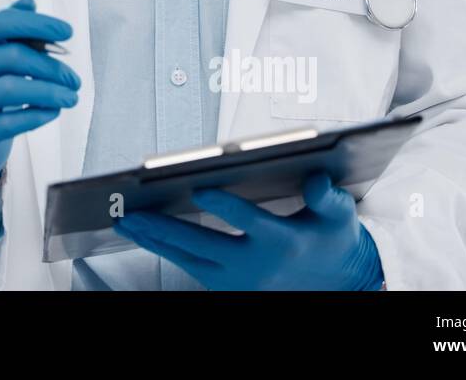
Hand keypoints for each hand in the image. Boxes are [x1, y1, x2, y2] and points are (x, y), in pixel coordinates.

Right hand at [0, 0, 78, 189]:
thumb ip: (10, 27)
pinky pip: (11, 122)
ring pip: (13, 89)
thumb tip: (29, 3)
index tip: (68, 32)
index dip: (38, 24)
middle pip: (12, 56)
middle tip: (74, 79)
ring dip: (50, 92)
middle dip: (51, 67)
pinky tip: (53, 111)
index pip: (2, 22)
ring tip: (71, 97)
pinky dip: (38, 115)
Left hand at [113, 171, 383, 289]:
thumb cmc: (330, 240)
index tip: (199, 188)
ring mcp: (239, 280)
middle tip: (134, 214)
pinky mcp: (227, 287)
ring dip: (156, 240)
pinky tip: (144, 233)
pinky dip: (164, 249)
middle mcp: (256, 265)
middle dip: (166, 229)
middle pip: (204, 246)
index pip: (249, 222)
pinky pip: (189, 267)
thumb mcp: (339, 218)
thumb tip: (315, 179)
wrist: (334, 282)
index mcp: (283, 242)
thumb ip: (328, 197)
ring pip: (189, 260)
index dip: (224, 205)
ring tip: (126, 222)